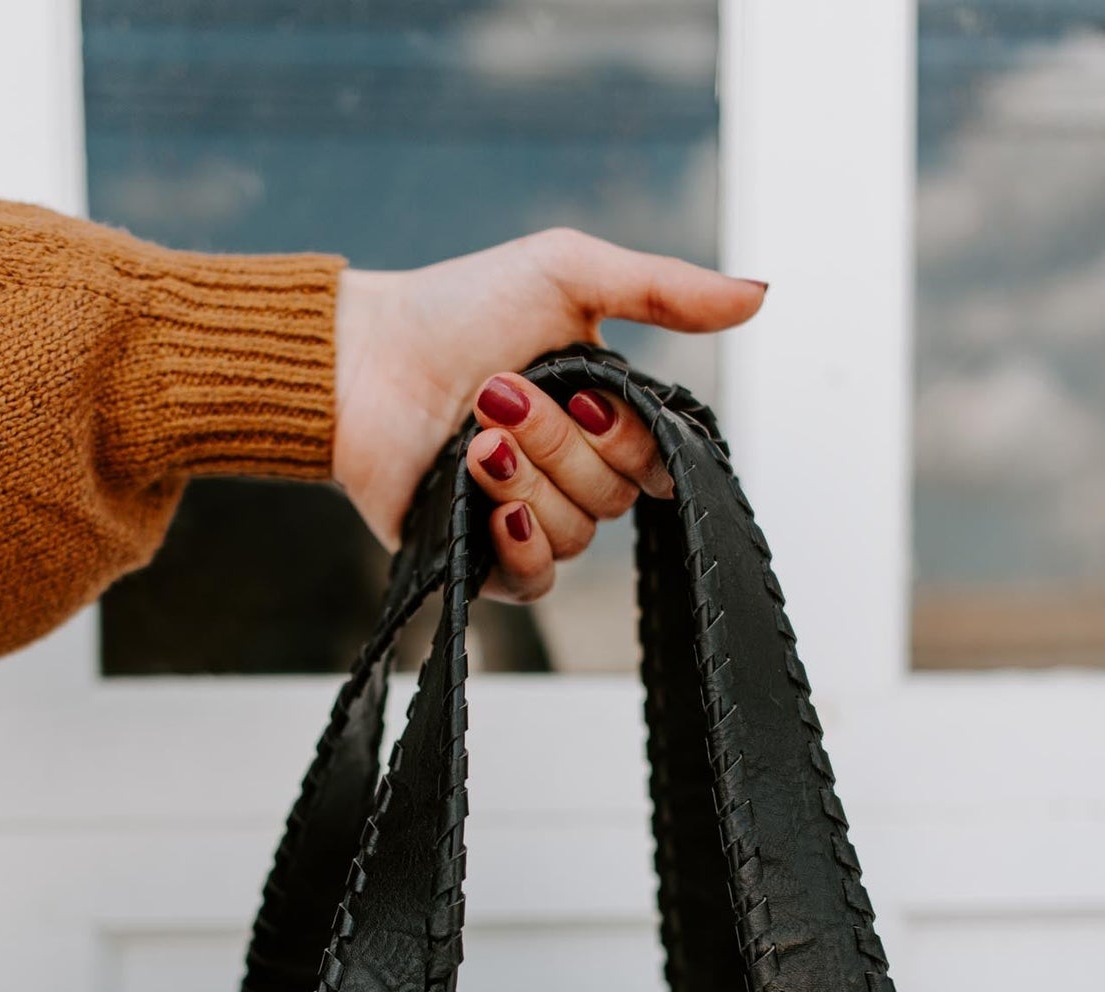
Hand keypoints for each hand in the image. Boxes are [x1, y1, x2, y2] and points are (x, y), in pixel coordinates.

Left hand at [333, 228, 764, 600]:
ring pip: (574, 535)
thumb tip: (762, 295)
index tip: (586, 394)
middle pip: (612, 500)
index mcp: (600, 420)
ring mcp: (525, 520)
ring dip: (526, 479)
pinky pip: (535, 584)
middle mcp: (568, 475)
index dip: (627, 440)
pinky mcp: (480, 560)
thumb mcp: (569, 275)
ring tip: (473, 435)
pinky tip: (495, 506)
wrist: (361, 361)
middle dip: (558, 445)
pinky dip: (523, 546)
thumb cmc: (457, 309)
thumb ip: (667, 291)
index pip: (655, 466)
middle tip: (498, 397)